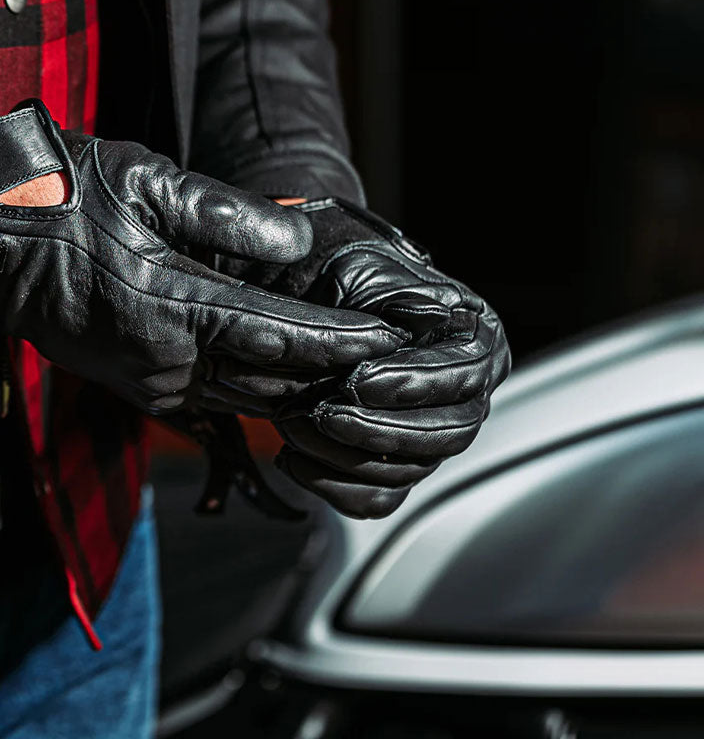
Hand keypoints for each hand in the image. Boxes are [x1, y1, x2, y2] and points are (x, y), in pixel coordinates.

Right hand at [0, 103, 408, 414]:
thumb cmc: (58, 200)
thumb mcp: (145, 182)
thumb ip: (228, 215)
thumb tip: (300, 239)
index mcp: (169, 307)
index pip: (278, 335)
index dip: (339, 339)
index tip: (389, 338)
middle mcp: (163, 361)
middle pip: (272, 382)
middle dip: (336, 373)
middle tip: (392, 362)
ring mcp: (148, 382)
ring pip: (247, 399)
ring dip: (304, 387)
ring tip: (359, 372)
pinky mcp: (139, 386)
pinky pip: (217, 397)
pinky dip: (262, 388)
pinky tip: (296, 375)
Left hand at [224, 197, 510, 518]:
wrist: (305, 292)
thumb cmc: (338, 274)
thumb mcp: (361, 270)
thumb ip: (390, 303)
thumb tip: (412, 334)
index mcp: (474, 336)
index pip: (464, 373)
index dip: (414, 383)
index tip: (358, 380)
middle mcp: (466, 391)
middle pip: (448, 433)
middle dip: (379, 429)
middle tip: (322, 412)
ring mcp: (432, 433)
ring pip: (411, 470)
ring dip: (347, 456)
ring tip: (293, 424)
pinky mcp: (395, 466)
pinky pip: (378, 498)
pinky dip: (334, 486)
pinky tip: (292, 457)